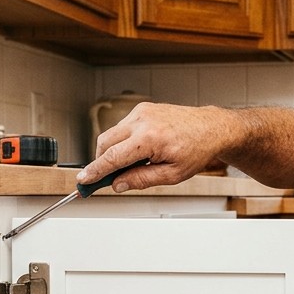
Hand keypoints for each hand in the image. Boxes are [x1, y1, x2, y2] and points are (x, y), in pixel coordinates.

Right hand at [79, 103, 238, 191]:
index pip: (112, 158)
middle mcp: (143, 121)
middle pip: (104, 143)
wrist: (211, 128)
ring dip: (113, 152)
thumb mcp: (172, 175)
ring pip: (111, 134)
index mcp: (150, 138)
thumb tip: (118, 184)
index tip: (82, 180)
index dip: (95, 171)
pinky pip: (122, 127)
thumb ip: (141, 180)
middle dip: (101, 162)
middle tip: (105, 179)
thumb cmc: (197, 149)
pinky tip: (139, 151)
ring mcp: (141, 112)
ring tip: (133, 166)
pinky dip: (123, 141)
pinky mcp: (142, 109)